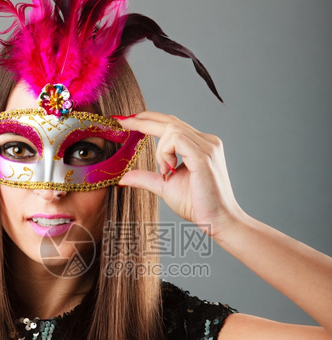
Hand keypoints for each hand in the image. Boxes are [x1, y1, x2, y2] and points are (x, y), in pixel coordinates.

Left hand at [117, 111, 243, 238]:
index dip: (149, 119)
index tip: (127, 120)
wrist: (217, 220)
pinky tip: (168, 170)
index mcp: (200, 145)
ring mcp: (207, 146)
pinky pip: (176, 139)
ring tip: (164, 171)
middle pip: (170, 120)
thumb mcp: (164, 186)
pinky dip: (165, 153)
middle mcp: (206, 141)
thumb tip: (124, 177)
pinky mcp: (203, 156)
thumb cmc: (197, 205)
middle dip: (143, 120)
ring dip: (159, 150)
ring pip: (171, 129)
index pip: (172, 124)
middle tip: (122, 122)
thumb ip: (146, 177)